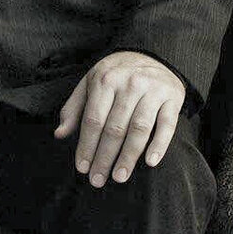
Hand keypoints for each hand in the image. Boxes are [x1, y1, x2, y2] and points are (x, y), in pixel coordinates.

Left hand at [54, 52, 185, 185]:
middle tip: (98, 180)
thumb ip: (74, 109)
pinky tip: (150, 162)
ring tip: (119, 177)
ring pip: (139, 129)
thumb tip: (60, 134)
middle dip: (104, 157)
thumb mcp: (90, 83)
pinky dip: (159, 144)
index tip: (82, 168)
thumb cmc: (116, 76)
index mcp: (105, 80)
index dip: (86, 146)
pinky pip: (167, 125)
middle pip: (115, 128)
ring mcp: (153, 90)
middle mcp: (130, 84)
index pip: (93, 119)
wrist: (152, 54)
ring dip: (128, 157)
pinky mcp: (172, 97)